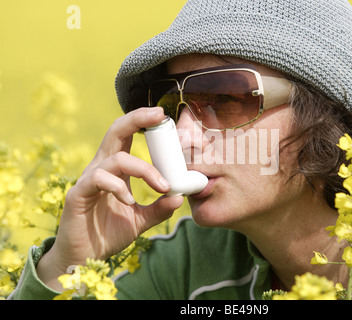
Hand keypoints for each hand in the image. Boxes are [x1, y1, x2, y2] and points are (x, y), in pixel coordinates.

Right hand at [37, 107, 183, 288]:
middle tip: (159, 116)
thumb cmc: (108, 233)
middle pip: (115, 132)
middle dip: (137, 119)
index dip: (141, 121)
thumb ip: (158, 209)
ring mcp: (88, 180)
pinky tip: (129, 201)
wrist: (84, 257)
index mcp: (116, 170)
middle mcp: (101, 168)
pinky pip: (98, 179)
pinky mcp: (78, 194)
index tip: (163, 116)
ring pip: (115, 159)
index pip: (126, 136)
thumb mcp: (140, 220)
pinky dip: (118, 187)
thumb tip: (179, 197)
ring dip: (144, 169)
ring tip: (161, 187)